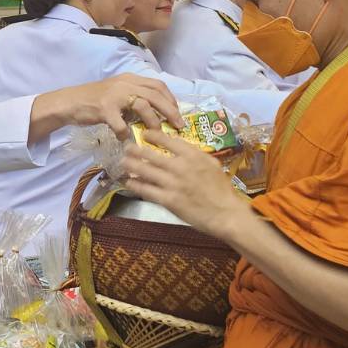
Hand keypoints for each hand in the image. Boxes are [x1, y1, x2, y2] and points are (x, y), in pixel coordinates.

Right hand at [38, 74, 181, 139]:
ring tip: (156, 134)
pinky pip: (121, 124)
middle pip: (155, 94)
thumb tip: (155, 112)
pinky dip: (125, 133)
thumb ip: (134, 97)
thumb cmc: (94, 99)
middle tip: (178, 125)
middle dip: (170, 111)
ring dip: (153, 121)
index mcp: (130, 79)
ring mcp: (114, 95)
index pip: (158, 85)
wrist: (70, 102)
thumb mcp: (117, 92)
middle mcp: (125, 83)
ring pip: (143, 105)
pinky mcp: (104, 109)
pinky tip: (124, 138)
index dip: (171, 98)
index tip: (177, 112)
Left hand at [121, 127, 250, 240]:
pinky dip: (135, 185)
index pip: (167, 140)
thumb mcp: (211, 164)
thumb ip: (195, 155)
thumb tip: (180, 148)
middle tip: (126, 148)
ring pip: (145, 171)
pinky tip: (128, 182)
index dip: (152, 135)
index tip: (144, 134)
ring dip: (131, 165)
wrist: (225, 213)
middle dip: (135, 150)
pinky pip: (146, 190)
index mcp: (192, 155)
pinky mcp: (168, 200)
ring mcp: (172, 183)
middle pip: (150, 155)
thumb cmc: (221, 189)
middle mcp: (180, 166)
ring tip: (122, 162)